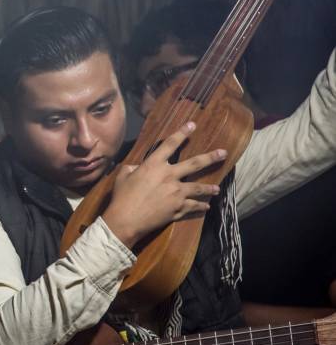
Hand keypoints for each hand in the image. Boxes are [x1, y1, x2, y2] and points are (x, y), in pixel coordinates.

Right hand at [102, 122, 224, 247]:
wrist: (126, 220)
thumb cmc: (122, 197)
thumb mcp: (122, 176)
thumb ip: (132, 168)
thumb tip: (137, 167)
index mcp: (154, 165)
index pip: (170, 144)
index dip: (182, 133)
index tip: (192, 124)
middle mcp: (169, 176)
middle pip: (195, 164)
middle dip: (211, 157)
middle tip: (223, 153)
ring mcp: (177, 193)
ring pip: (199, 188)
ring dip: (209, 188)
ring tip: (217, 189)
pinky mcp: (178, 208)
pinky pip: (193, 206)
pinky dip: (201, 206)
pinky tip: (206, 206)